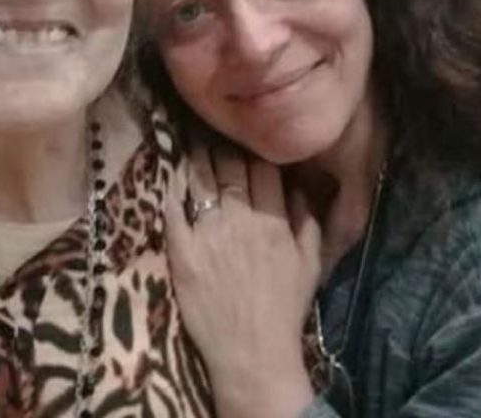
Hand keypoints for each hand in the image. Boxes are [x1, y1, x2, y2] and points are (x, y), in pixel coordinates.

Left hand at [166, 147, 320, 417]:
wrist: (252, 351)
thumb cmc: (284, 308)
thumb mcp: (311, 264)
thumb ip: (307, 222)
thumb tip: (300, 188)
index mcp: (272, 221)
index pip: (262, 168)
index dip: (253, 149)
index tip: (245, 137)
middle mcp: (240, 220)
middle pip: (228, 168)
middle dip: (221, 145)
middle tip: (211, 129)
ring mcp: (208, 235)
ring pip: (200, 181)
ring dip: (196, 158)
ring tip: (190, 142)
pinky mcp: (182, 253)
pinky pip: (174, 213)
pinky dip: (171, 191)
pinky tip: (169, 176)